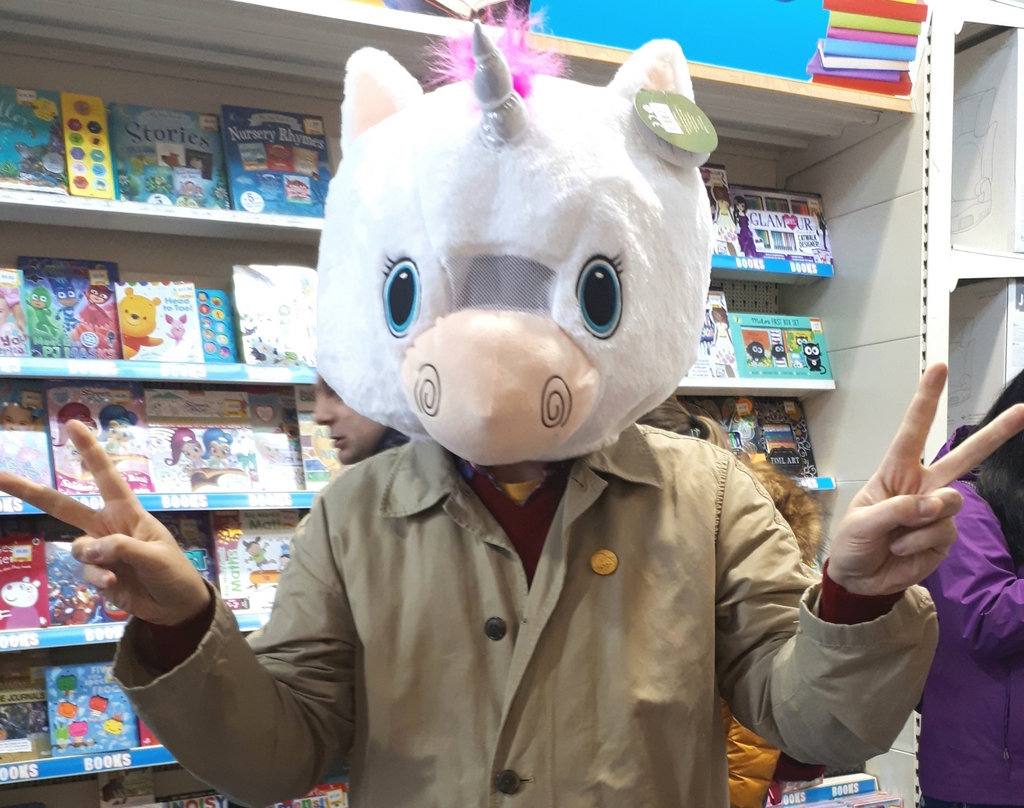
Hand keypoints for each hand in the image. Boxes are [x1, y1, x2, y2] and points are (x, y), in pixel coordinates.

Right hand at [0, 419, 210, 624]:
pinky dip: (96, 578)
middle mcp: (108, 527)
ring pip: (77, 547)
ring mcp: (100, 551)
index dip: (90, 450)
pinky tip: (113, 584)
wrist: (176, 605)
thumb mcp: (156, 555)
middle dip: (31, 491)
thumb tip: (89, 547)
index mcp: (127, 512)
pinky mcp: (96, 574)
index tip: (72, 424)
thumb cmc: (173, 571)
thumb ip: (122, 548)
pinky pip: (85, 572)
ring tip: (115, 571)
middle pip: (63, 506)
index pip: (106, 476)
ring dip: (92, 559)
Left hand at [828, 364, 1023, 594]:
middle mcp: (922, 486)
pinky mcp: (945, 537)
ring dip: (920, 524)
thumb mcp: (861, 523)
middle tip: (1023, 411)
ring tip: (894, 538)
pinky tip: (902, 550)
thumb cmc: (853, 542)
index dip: (926, 400)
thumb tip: (938, 503)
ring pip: (950, 503)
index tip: (938, 368)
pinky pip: (943, 533)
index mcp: (895, 472)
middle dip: (995, 434)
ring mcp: (937, 512)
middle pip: (963, 456)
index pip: (912, 431)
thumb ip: (897, 510)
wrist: (858, 579)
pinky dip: (918, 545)